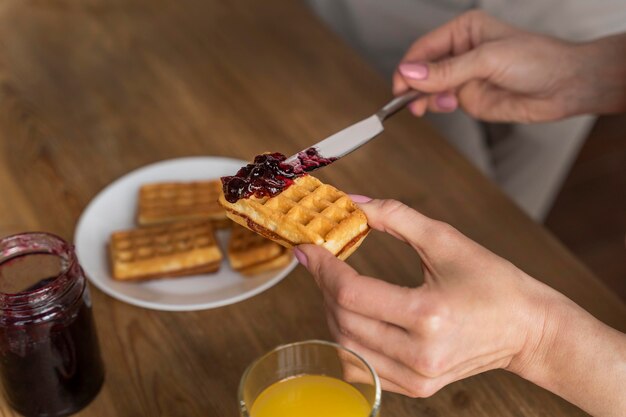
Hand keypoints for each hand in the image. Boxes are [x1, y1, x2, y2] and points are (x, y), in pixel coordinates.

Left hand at [294, 198, 625, 416]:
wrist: (528, 329)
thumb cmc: (494, 282)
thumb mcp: (446, 240)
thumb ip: (395, 216)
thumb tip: (353, 202)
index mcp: (428, 315)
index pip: (350, 293)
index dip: (322, 267)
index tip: (309, 247)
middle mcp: (419, 353)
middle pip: (343, 320)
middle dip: (323, 286)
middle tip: (320, 260)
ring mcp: (417, 377)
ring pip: (345, 347)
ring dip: (332, 313)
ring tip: (336, 286)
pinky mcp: (417, 387)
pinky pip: (361, 368)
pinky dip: (347, 341)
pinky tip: (352, 317)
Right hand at [393, 11, 625, 121]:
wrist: (565, 86)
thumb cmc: (536, 60)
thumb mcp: (487, 60)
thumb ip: (446, 70)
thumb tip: (410, 74)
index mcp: (463, 31)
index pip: (423, 48)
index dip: (408, 67)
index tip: (400, 85)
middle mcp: (460, 53)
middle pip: (422, 70)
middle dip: (414, 85)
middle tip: (409, 100)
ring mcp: (463, 77)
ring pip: (429, 89)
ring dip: (426, 98)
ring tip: (435, 103)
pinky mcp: (468, 99)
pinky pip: (442, 103)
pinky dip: (438, 106)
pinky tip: (447, 105)